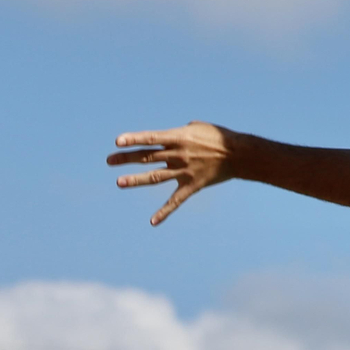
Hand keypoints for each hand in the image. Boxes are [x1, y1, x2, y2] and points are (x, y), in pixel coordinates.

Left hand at [107, 122, 239, 225]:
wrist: (240, 154)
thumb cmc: (219, 137)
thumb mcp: (197, 127)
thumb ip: (178, 133)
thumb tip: (168, 138)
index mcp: (179, 138)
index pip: (151, 138)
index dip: (134, 139)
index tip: (117, 141)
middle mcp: (178, 155)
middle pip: (147, 157)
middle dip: (126, 158)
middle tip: (109, 160)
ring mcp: (184, 171)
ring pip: (155, 177)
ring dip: (136, 180)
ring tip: (119, 183)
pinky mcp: (192, 186)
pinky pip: (176, 201)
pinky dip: (165, 212)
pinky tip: (152, 221)